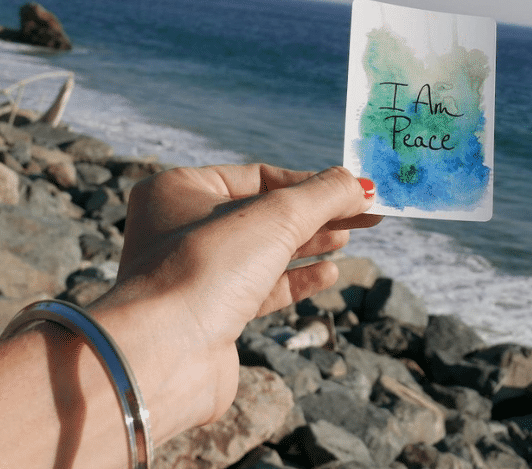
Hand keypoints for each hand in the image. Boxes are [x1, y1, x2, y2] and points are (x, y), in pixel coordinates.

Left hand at [90, 164, 380, 439]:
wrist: (165, 356)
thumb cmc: (208, 268)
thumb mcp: (277, 216)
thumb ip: (324, 194)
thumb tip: (361, 183)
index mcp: (179, 190)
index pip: (259, 176)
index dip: (311, 183)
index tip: (355, 190)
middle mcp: (179, 228)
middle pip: (265, 213)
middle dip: (316, 213)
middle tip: (365, 213)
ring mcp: (195, 274)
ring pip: (263, 251)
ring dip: (308, 244)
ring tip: (347, 237)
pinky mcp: (210, 316)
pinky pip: (260, 289)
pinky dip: (295, 280)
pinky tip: (328, 273)